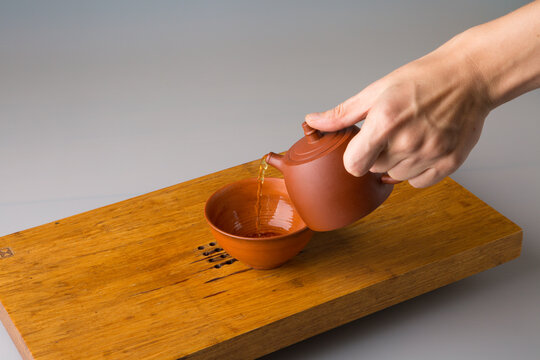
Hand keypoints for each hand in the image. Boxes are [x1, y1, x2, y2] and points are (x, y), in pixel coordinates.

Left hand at [305, 40, 491, 187]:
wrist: (469, 77)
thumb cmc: (422, 79)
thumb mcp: (376, 90)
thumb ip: (343, 113)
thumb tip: (312, 122)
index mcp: (385, 122)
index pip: (353, 165)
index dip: (352, 158)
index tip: (359, 148)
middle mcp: (408, 142)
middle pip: (374, 169)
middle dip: (375, 155)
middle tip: (390, 133)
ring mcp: (431, 154)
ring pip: (396, 176)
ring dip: (396, 162)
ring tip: (408, 136)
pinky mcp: (450, 163)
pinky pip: (419, 182)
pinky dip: (416, 171)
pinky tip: (421, 148)